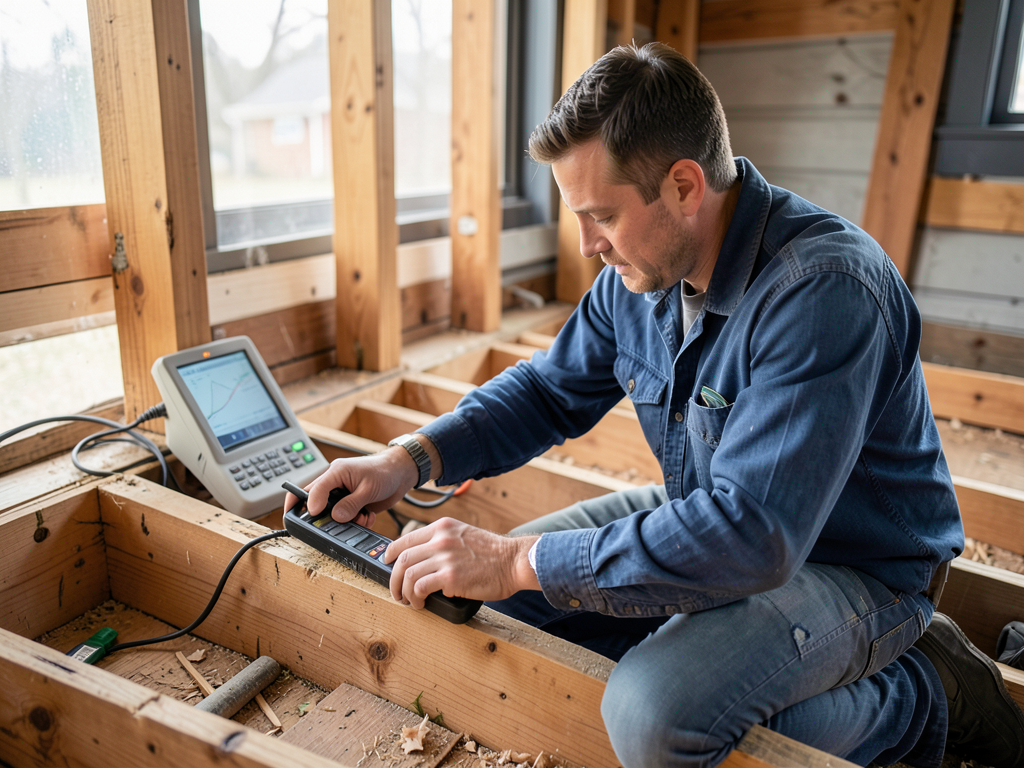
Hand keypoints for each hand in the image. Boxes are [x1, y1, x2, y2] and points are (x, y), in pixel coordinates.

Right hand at [282, 448, 419, 526]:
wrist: (401, 473)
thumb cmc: (385, 471)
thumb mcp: (368, 488)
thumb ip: (351, 504)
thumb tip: (335, 517)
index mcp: (335, 473)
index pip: (312, 489)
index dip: (309, 504)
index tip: (314, 516)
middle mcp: (335, 484)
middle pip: (317, 503)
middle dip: (325, 517)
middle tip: (336, 524)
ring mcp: (343, 495)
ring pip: (332, 515)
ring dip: (345, 522)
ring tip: (361, 517)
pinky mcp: (352, 504)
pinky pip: (346, 519)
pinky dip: (356, 522)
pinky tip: (367, 516)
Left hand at [384, 518, 539, 607]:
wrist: (514, 561)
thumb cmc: (494, 553)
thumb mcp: (464, 535)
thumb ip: (444, 541)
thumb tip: (424, 559)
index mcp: (443, 527)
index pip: (405, 539)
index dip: (391, 553)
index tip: (388, 563)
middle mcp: (441, 539)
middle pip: (402, 558)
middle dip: (393, 578)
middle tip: (396, 590)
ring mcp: (445, 557)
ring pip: (407, 574)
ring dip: (403, 591)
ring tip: (409, 600)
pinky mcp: (450, 577)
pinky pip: (420, 587)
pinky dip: (416, 598)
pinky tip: (421, 603)